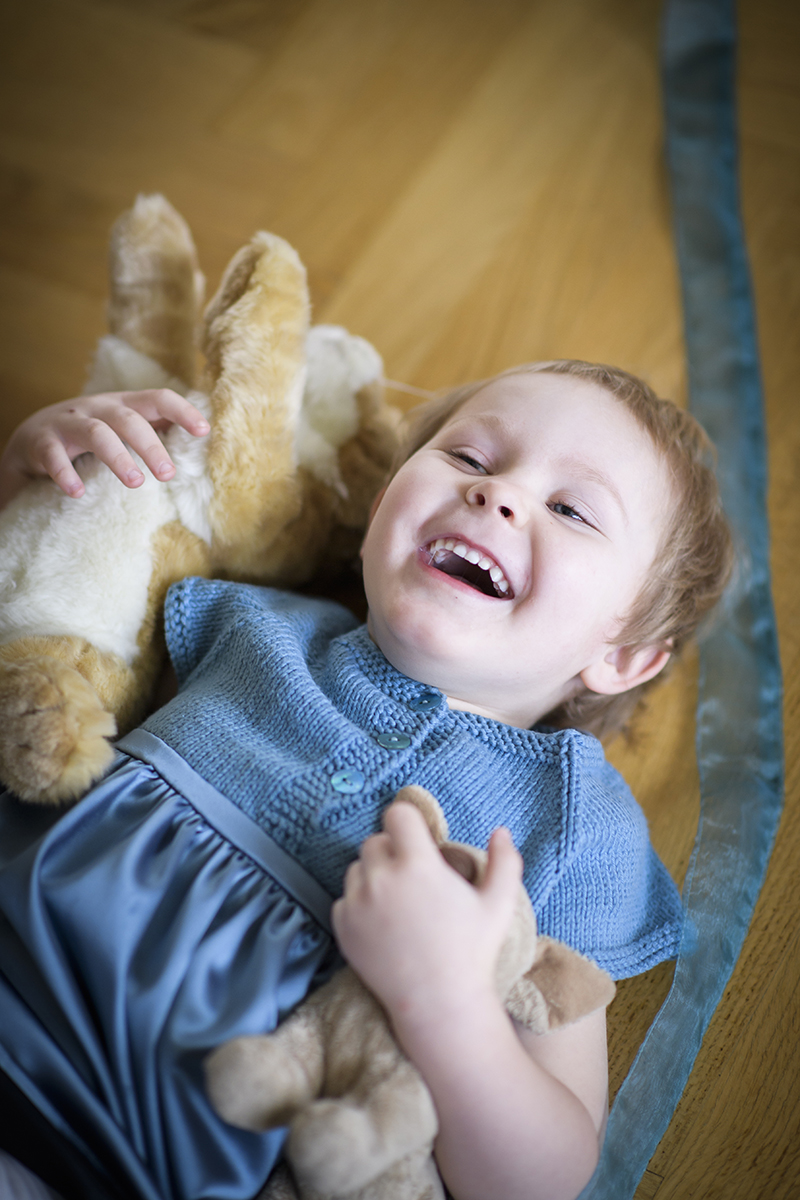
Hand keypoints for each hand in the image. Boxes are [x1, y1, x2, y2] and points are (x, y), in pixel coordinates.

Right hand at [0, 389, 209, 508]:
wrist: (32, 438)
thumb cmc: (91, 435)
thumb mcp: (122, 427)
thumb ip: (155, 429)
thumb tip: (202, 437)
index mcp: (122, 404)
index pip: (157, 398)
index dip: (181, 410)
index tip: (204, 431)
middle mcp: (96, 407)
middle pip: (128, 419)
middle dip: (151, 446)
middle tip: (169, 474)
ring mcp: (67, 422)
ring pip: (95, 432)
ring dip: (117, 458)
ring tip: (136, 483)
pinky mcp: (41, 441)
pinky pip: (53, 454)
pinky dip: (64, 473)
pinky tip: (77, 492)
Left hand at [332, 801, 522, 1026]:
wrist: (438, 1004)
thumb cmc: (472, 953)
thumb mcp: (499, 905)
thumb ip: (505, 862)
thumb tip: (501, 831)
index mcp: (418, 865)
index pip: (397, 815)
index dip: (409, 823)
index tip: (418, 839)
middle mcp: (382, 879)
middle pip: (375, 841)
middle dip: (393, 851)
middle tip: (413, 877)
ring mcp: (358, 904)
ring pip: (357, 868)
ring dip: (374, 875)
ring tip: (399, 902)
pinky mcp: (343, 927)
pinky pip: (344, 898)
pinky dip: (359, 904)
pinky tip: (384, 923)